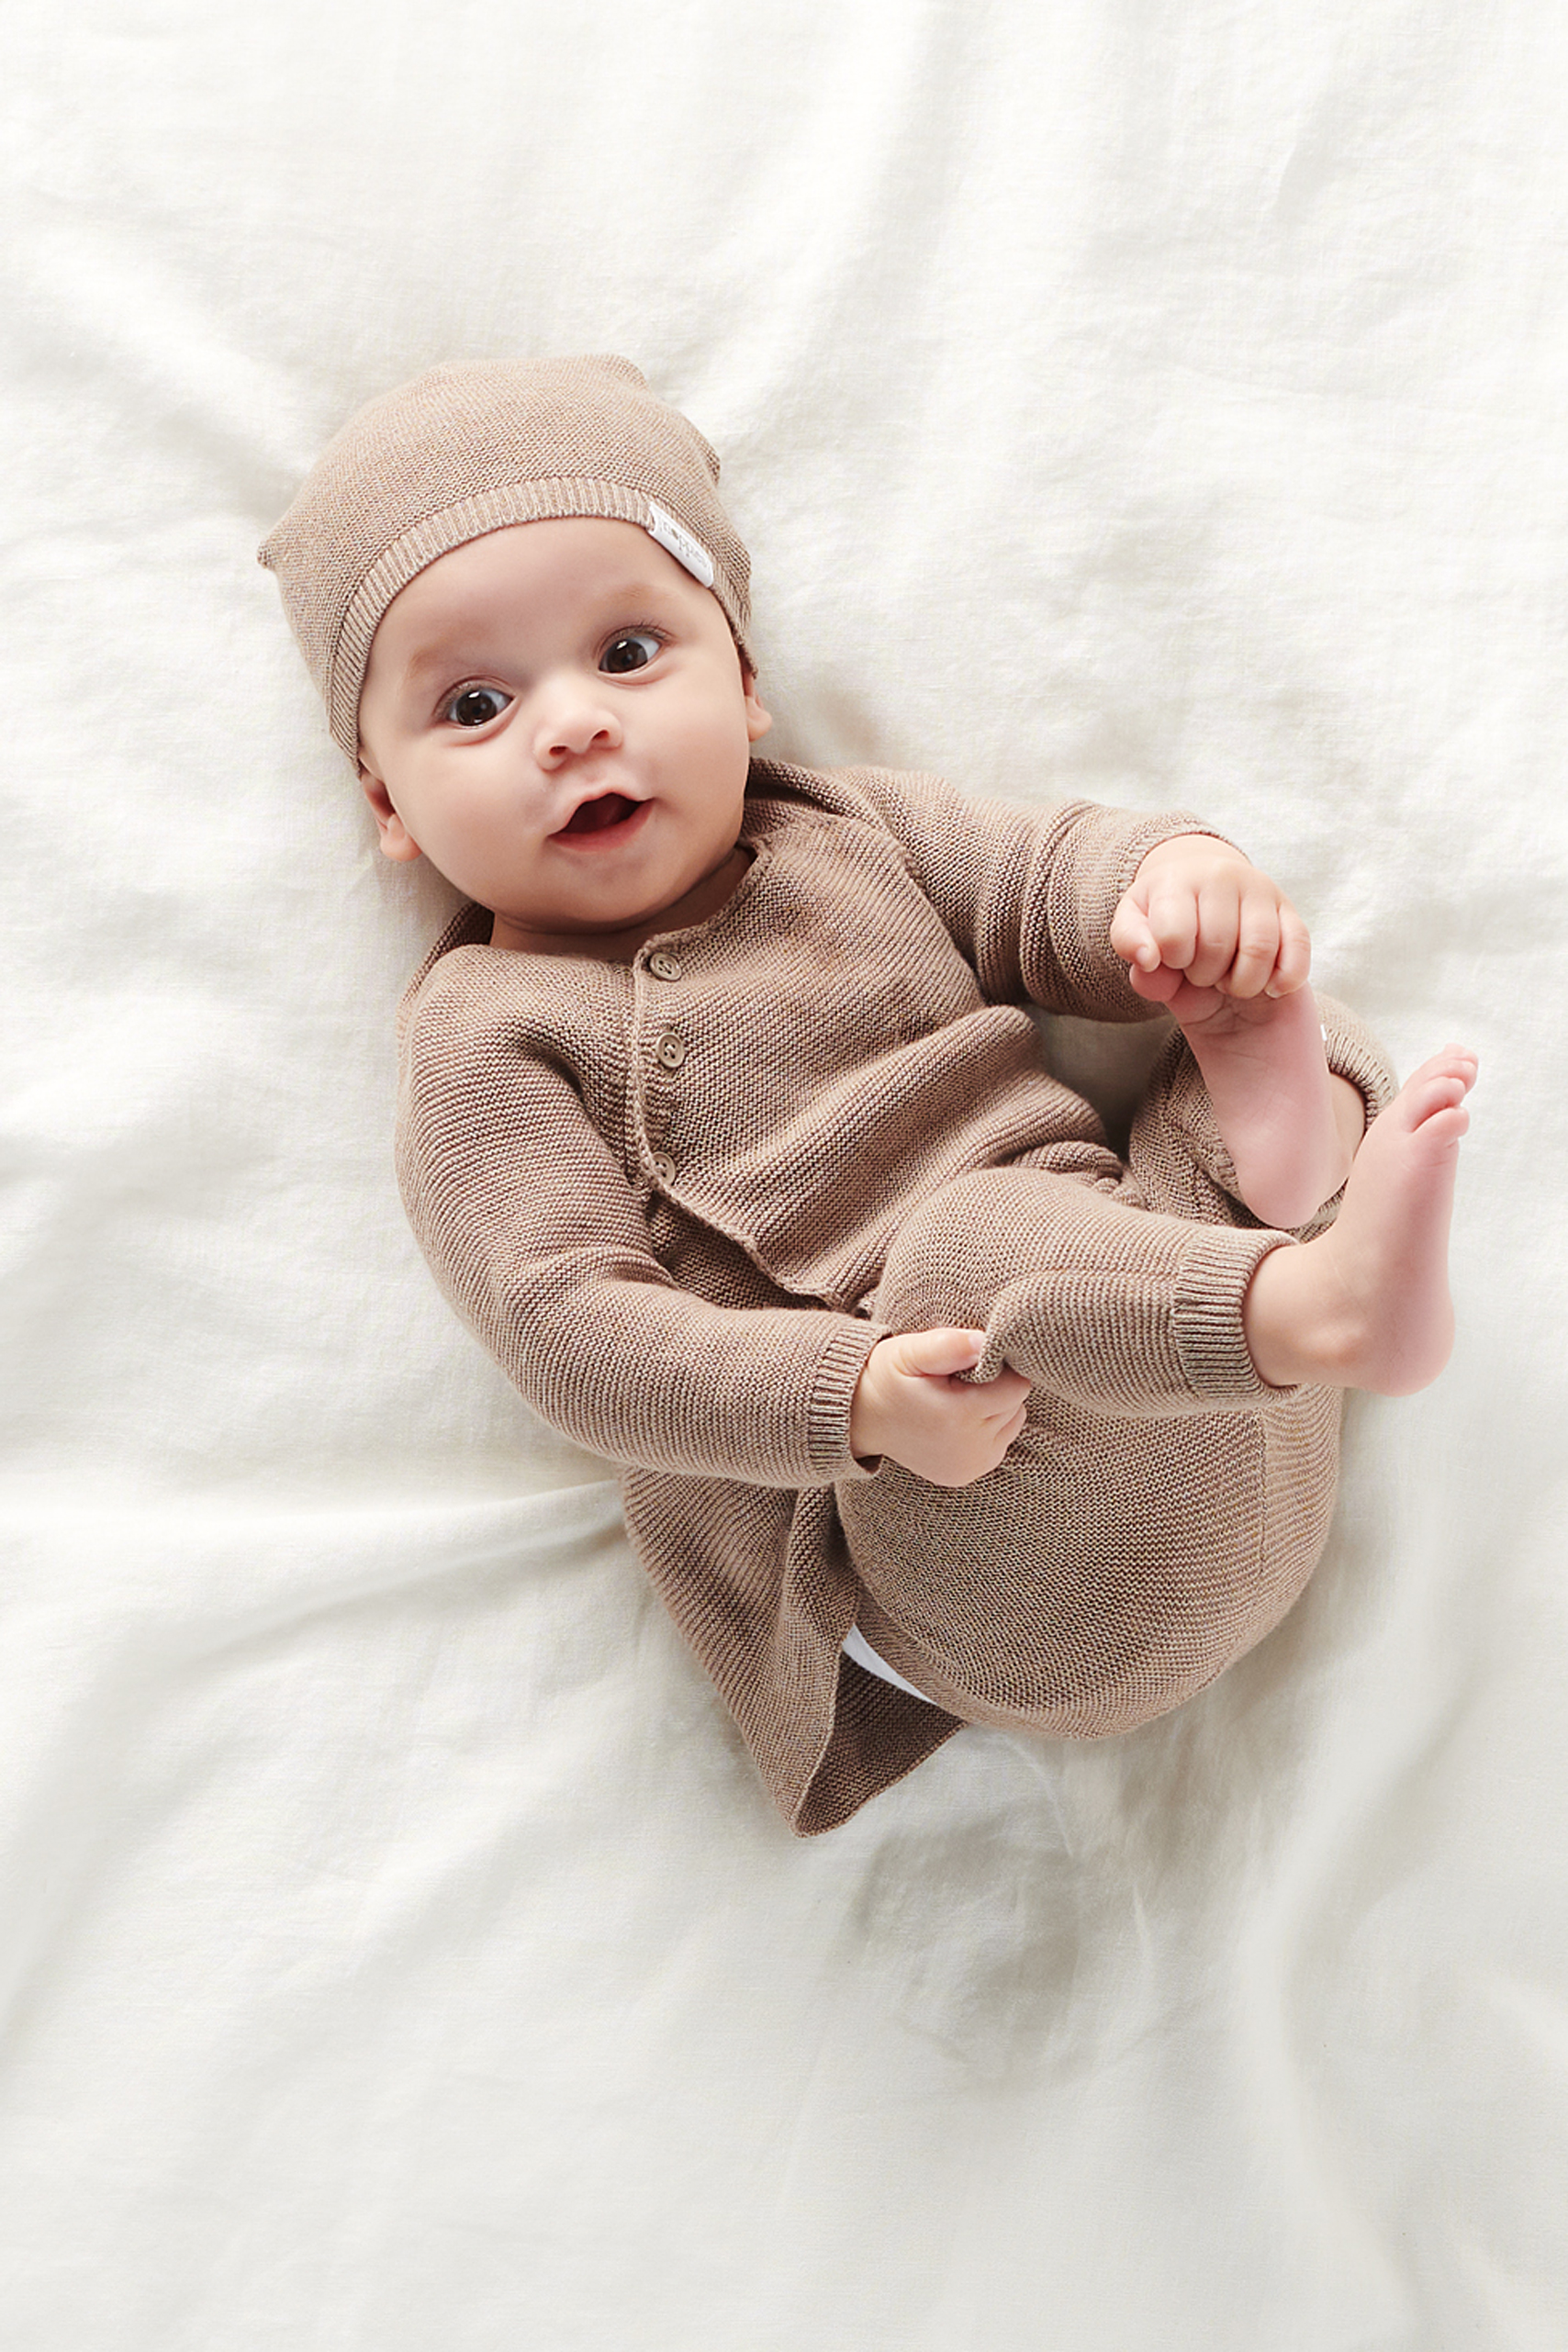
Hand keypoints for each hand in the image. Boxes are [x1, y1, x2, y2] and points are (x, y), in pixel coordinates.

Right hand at [850, 1328, 1031, 1486]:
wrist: (857, 1418)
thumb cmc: (886, 1377)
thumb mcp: (909, 1351)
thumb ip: (949, 1345)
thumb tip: (984, 1342)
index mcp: (960, 1416)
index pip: (1016, 1386)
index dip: (999, 1368)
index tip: (970, 1363)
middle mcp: (969, 1448)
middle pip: (1016, 1407)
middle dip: (997, 1389)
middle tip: (960, 1381)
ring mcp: (967, 1466)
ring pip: (1012, 1426)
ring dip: (996, 1410)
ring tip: (959, 1399)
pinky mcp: (963, 1475)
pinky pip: (997, 1446)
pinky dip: (987, 1430)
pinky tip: (957, 1420)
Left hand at [1110, 835, 1311, 1010]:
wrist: (1210, 926)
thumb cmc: (1173, 942)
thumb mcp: (1143, 948)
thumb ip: (1133, 952)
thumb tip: (1150, 959)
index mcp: (1175, 880)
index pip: (1173, 935)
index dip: (1173, 962)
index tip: (1174, 959)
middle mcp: (1220, 875)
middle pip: (1216, 945)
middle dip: (1205, 975)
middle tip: (1202, 970)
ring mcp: (1262, 891)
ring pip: (1259, 949)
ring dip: (1242, 982)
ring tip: (1229, 978)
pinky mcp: (1293, 915)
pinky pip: (1297, 951)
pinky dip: (1282, 981)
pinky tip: (1267, 988)